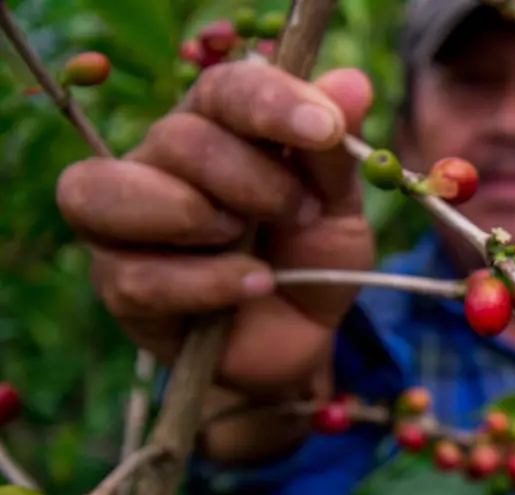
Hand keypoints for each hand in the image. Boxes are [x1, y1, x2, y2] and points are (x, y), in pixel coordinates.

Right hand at [55, 61, 376, 399]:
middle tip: (301, 214)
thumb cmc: (313, 256)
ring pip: (108, 191)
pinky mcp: (119, 286)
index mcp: (215, 125)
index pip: (224, 89)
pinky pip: (137, 275)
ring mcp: (124, 223)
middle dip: (253, 180)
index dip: (272, 103)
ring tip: (250, 242)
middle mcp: (158, 162)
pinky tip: (256, 285)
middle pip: (177, 139)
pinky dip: (208, 282)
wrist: (304, 336)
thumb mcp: (341, 206)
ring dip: (195, 216)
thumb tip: (353, 84)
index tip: (326, 129)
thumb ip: (336, 152)